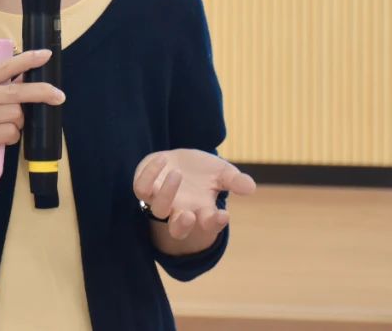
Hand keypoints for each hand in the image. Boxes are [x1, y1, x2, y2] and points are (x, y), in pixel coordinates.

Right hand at [0, 49, 64, 186]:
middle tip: (59, 96)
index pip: (3, 67)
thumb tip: (31, 74)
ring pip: (15, 114)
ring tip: (5, 128)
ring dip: (19, 123)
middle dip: (40, 92)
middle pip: (15, 92)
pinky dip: (12, 137)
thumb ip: (4, 88)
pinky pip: (11, 132)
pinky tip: (0, 140)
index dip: (26, 60)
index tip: (45, 55)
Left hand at [133, 149, 256, 242]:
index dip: (215, 224)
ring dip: (167, 194)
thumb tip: (250, 187)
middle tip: (189, 215)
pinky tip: (163, 160)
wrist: (179, 160)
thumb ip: (235, 181)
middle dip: (182, 226)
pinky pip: (141, 188)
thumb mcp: (223, 173)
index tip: (224, 214)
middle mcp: (181, 210)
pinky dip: (149, 175)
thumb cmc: (203, 171)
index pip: (209, 224)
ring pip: (158, 209)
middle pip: (177, 230)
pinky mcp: (146, 187)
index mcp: (202, 211)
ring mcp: (161, 200)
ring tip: (178, 174)